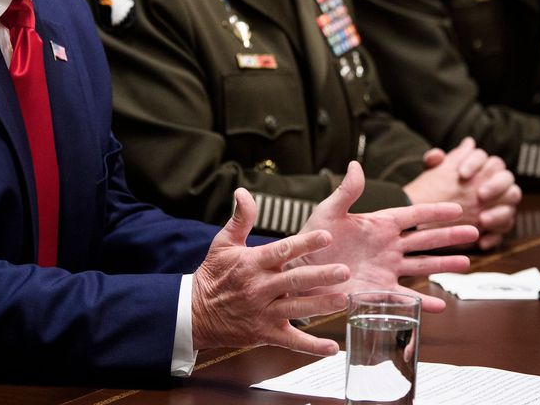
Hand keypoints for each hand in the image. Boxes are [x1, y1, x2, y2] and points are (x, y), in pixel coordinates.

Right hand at [190, 188, 353, 354]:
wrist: (194, 314)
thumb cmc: (213, 275)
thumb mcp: (223, 243)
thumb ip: (240, 218)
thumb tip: (243, 192)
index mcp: (252, 263)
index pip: (282, 250)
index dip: (305, 243)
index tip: (326, 236)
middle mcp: (259, 288)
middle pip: (294, 281)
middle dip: (320, 276)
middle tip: (345, 271)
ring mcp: (263, 312)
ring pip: (297, 310)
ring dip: (321, 305)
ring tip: (343, 300)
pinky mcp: (265, 333)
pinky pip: (291, 341)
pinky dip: (312, 346)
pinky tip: (332, 348)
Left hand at [297, 161, 476, 312]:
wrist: (298, 272)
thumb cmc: (311, 240)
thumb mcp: (328, 212)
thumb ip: (346, 191)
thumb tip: (354, 165)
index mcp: (379, 225)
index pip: (413, 215)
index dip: (435, 212)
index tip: (457, 208)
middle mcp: (388, 247)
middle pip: (426, 240)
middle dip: (450, 236)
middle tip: (475, 231)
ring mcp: (386, 270)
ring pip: (422, 266)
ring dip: (444, 265)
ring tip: (467, 263)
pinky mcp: (378, 292)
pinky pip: (404, 298)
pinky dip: (422, 303)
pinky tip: (439, 306)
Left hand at [405, 138, 521, 249]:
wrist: (436, 216)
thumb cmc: (438, 190)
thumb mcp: (432, 176)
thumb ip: (433, 163)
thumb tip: (436, 156)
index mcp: (480, 165)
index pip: (484, 157)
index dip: (474, 163)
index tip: (461, 174)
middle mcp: (496, 181)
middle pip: (506, 176)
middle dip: (495, 185)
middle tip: (480, 194)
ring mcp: (502, 202)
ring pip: (512, 201)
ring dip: (499, 211)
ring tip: (482, 220)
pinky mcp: (501, 223)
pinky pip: (505, 228)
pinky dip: (494, 236)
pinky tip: (481, 242)